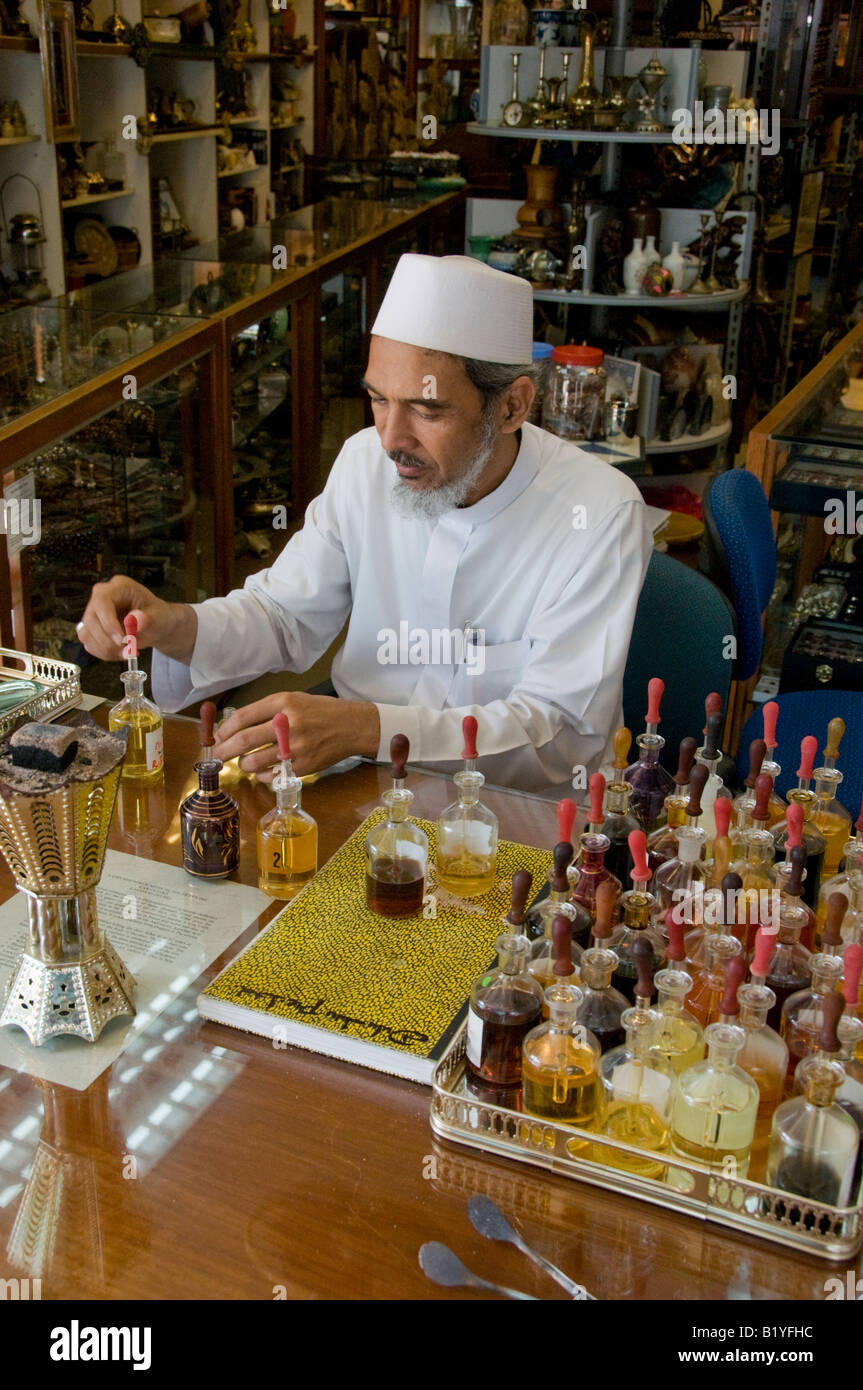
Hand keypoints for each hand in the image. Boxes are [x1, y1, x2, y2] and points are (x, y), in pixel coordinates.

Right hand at [77, 575, 196, 663]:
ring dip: (106, 649)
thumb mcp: (159, 617)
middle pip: (90, 620)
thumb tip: (135, 619)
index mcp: (119, 587)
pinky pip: (89, 643)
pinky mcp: (91, 627)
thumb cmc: (156, 616)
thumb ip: (148, 619)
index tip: (121, 640)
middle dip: (108, 641)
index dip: (108, 622)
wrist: (154, 625)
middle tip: (128, 650)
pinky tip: (120, 652)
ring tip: (127, 652)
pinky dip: (104, 653)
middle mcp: (101, 597)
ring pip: (87, 634)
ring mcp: (93, 612)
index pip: (102, 601)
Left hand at [213, 692, 380, 778]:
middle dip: (224, 750)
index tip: (217, 736)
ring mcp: (296, 748)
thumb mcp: (293, 700)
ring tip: (245, 762)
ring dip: (243, 764)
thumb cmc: (319, 711)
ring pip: (254, 762)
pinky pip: (271, 775)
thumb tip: (235, 726)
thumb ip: (266, 711)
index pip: (244, 717)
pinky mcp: (303, 766)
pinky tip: (264, 771)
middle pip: (244, 740)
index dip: (225, 729)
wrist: (352, 726)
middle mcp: (288, 724)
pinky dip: (262, 775)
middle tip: (217, 756)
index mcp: (284, 703)